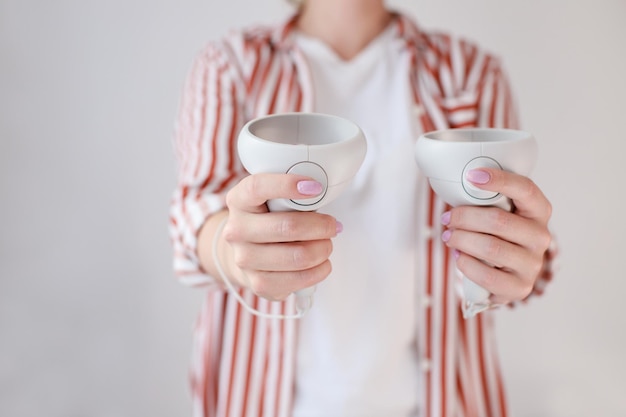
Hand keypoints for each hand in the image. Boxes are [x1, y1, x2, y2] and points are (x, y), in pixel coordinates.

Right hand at [219, 173, 340, 300]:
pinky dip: (319, 270)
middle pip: (288, 226)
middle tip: (332, 226)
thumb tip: (323, 196)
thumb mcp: (272, 199)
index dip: (287, 185)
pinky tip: (322, 263)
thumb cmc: (269, 221)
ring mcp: (245, 259)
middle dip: (321, 226)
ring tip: (326, 244)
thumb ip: (292, 195)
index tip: (316, 187)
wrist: (248, 253)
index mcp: (239, 200)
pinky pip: (298, 279)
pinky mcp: (258, 283)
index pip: (257, 187)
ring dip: (322, 249)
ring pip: (298, 256)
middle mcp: (236, 230)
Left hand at [440, 168, 551, 304]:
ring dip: (461, 239)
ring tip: (448, 236)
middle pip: (498, 220)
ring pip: (490, 247)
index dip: (499, 180)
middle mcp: (541, 237)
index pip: (525, 189)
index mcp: (539, 211)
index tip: (471, 176)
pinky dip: (465, 263)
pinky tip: (458, 256)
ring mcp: (533, 265)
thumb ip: (487, 199)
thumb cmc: (497, 236)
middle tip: (447, 218)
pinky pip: (486, 275)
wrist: (506, 275)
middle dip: (464, 217)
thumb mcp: (499, 213)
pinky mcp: (520, 288)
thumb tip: (457, 184)